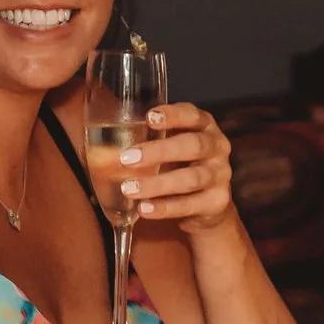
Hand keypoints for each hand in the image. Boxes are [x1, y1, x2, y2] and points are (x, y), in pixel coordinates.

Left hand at [117, 104, 240, 236]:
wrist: (207, 203)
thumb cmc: (179, 165)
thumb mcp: (169, 145)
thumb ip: (149, 138)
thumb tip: (103, 137)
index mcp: (204, 127)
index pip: (193, 115)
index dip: (173, 115)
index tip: (149, 118)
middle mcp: (217, 148)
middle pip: (194, 145)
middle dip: (159, 151)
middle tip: (127, 159)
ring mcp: (220, 176)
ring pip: (191, 178)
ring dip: (157, 184)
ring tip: (129, 189)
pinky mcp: (217, 201)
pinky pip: (190, 205)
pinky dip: (165, 208)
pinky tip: (144, 208)